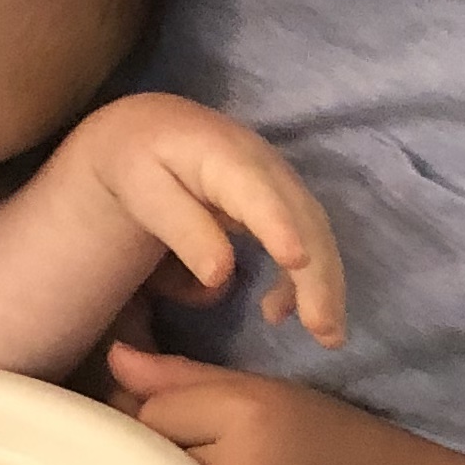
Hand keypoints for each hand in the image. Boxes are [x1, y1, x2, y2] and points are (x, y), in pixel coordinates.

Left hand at [63, 96, 346, 345]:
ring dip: (323, 284)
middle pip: (303, 219)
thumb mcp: (143, 191)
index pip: (258, 194)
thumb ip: (182, 229)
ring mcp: (278, 181)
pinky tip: (277, 311)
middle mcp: (264, 164)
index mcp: (223, 155)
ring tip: (324, 335)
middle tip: (326, 332)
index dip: (280, 226)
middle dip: (318, 275)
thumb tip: (220, 276)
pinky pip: (304, 237)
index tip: (297, 261)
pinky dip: (302, 278)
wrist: (152, 129)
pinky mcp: (281, 200)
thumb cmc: (138, 163)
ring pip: (314, 232)